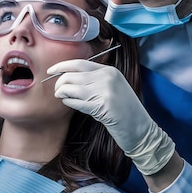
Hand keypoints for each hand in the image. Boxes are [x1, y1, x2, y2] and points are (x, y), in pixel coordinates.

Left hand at [48, 59, 174, 174]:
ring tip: (63, 98)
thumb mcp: (112, 88)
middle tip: (58, 91)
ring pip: (70, 88)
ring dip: (62, 94)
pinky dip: (69, 103)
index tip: (50, 70)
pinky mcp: (102, 106)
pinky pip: (75, 102)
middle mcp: (107, 78)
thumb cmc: (124, 111)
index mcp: (109, 71)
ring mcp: (105, 91)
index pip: (79, 63)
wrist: (140, 129)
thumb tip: (67, 75)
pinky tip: (71, 104)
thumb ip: (94, 79)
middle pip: (72, 75)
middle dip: (60, 83)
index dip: (62, 66)